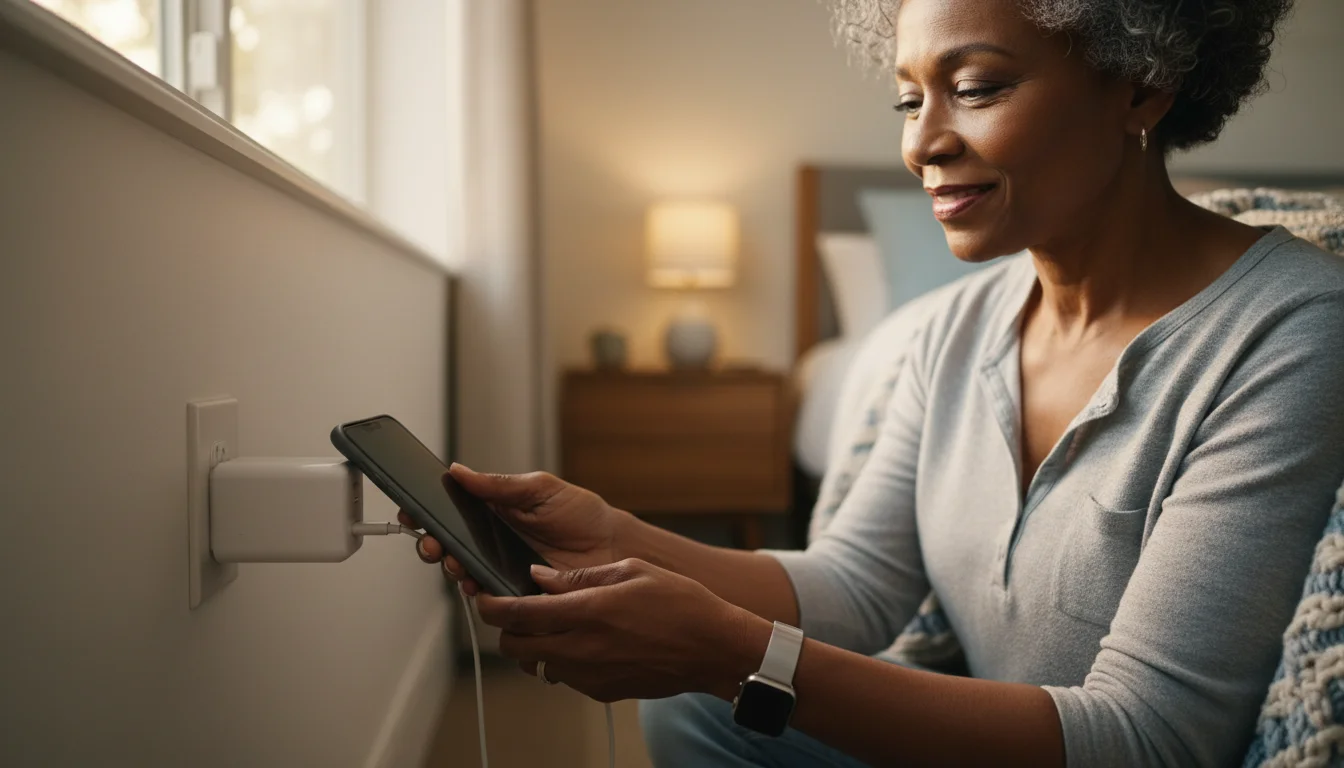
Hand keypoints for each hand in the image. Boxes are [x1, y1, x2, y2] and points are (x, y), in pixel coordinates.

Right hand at [400, 464, 625, 594]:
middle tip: (433, 545)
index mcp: (494, 512)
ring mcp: (501, 569)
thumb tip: (459, 471)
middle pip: (448, 546)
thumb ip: (500, 484)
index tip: (413, 511)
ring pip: (462, 573)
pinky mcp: (515, 595)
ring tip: (456, 564)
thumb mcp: (541, 488)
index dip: (427, 512)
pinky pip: (489, 598)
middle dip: (432, 545)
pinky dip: (479, 594)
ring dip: (452, 569)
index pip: (450, 512)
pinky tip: (479, 587)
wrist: (613, 548)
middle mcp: (492, 542)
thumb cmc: (582, 515)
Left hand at [476, 559, 771, 702]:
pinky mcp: (601, 691)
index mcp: (586, 612)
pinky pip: (566, 676)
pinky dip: (564, 660)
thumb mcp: (631, 571)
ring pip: (538, 663)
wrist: (713, 649)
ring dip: (537, 645)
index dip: (491, 605)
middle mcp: (581, 648)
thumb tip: (540, 576)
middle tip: (520, 611)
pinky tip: (589, 642)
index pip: (517, 614)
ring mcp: (589, 674)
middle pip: (516, 645)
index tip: (484, 596)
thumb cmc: (679, 603)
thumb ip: (579, 576)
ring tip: (558, 626)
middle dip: (508, 628)